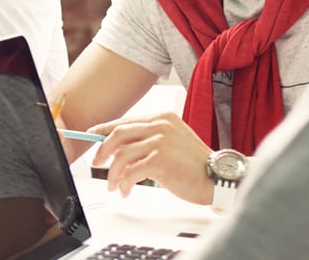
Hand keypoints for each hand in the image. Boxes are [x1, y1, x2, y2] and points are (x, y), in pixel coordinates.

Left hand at [88, 111, 213, 204]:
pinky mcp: (160, 160)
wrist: (217, 177)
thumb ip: (148, 139)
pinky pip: (131, 172)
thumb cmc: (194, 163)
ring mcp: (160, 142)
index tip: (91, 136)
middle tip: (97, 164)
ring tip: (113, 185)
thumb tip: (118, 147)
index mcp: (162, 117)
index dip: (104, 129)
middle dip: (102, 151)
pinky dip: (124, 183)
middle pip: (117, 135)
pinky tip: (126, 191)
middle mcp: (160, 125)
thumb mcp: (171, 141)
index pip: (125, 121)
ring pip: (121, 155)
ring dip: (112, 173)